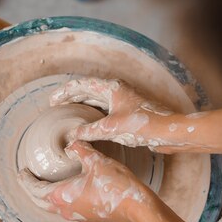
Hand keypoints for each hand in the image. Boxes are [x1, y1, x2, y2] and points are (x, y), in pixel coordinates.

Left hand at [18, 141, 151, 221]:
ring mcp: (77, 215)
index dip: (26, 180)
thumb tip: (71, 142)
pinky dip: (59, 200)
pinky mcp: (88, 216)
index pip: (35, 189)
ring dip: (45, 196)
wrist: (137, 206)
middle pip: (40, 201)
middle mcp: (66, 209)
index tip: (21, 172)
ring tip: (44, 184)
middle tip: (28, 178)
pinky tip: (66, 191)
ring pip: (53, 207)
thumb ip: (80, 149)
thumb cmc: (116, 184)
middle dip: (32, 190)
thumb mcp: (96, 160)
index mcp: (62, 196)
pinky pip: (66, 209)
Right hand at [50, 78, 176, 150]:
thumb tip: (71, 136)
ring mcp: (122, 101)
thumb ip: (89, 131)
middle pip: (88, 90)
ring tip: (68, 113)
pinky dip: (92, 115)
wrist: (169, 131)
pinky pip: (104, 110)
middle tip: (56, 105)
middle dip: (71, 97)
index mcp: (112, 88)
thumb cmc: (144, 125)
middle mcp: (117, 91)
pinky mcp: (127, 112)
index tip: (52, 100)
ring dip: (81, 105)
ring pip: (96, 100)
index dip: (65, 92)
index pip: (82, 85)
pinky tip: (87, 124)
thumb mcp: (112, 128)